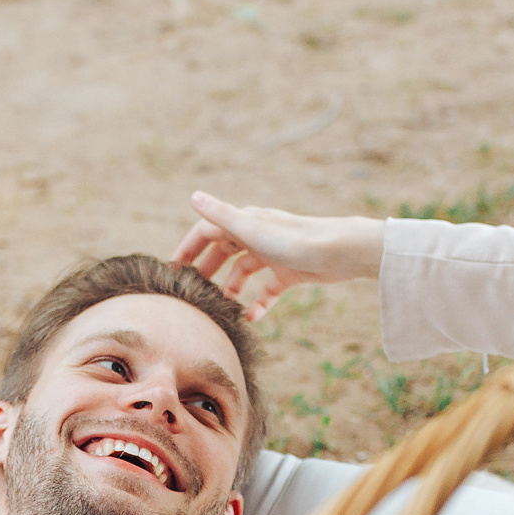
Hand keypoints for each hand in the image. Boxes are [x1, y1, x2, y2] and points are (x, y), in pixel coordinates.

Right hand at [169, 193, 384, 319]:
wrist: (341, 251)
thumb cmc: (295, 239)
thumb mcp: (252, 231)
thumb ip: (222, 216)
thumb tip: (193, 196)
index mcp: (245, 223)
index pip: (207, 232)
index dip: (188, 248)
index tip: (173, 268)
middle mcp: (257, 236)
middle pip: (223, 251)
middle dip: (206, 269)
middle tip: (190, 291)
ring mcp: (274, 254)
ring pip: (244, 271)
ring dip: (231, 288)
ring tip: (220, 306)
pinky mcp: (290, 272)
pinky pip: (268, 290)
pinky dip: (258, 303)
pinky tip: (250, 318)